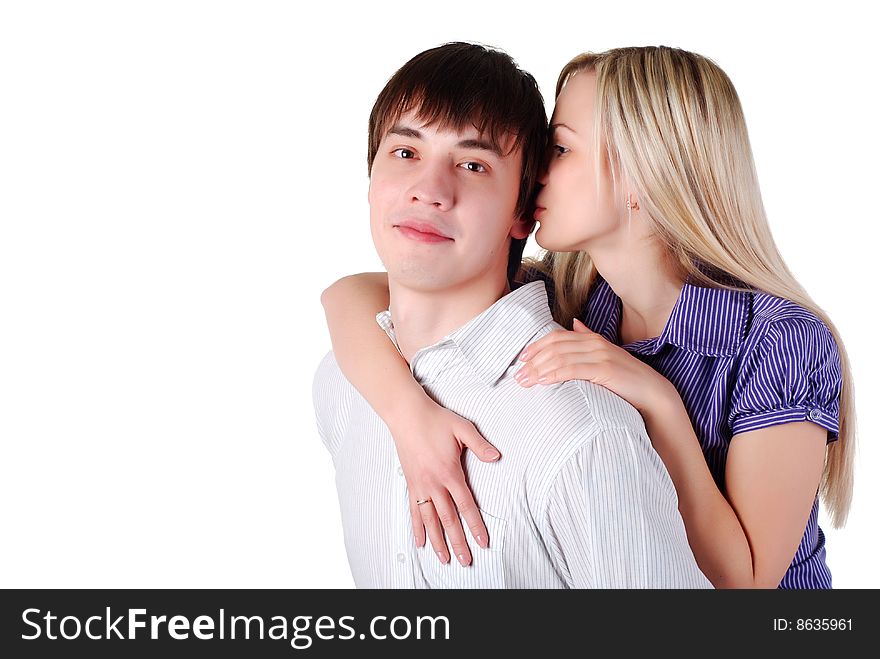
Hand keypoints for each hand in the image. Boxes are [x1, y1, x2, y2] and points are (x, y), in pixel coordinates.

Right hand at [388, 396, 501, 566]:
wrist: (406, 414)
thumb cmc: (434, 420)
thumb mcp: (462, 428)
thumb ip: (480, 445)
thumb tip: (496, 457)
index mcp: (449, 472)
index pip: (466, 506)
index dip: (475, 526)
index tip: (482, 541)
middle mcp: (434, 483)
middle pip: (448, 519)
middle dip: (458, 542)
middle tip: (466, 560)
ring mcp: (420, 485)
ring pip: (430, 520)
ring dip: (438, 541)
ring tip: (444, 559)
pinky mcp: (411, 483)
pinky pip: (414, 511)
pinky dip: (418, 528)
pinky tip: (421, 541)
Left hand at [514, 318, 675, 413]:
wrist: (653, 393)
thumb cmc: (626, 379)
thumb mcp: (606, 354)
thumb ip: (589, 338)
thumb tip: (575, 323)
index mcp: (592, 338)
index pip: (557, 337)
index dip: (537, 346)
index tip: (522, 358)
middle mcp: (594, 343)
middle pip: (554, 347)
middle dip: (533, 360)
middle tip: (518, 375)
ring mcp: (599, 355)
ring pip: (560, 357)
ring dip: (538, 369)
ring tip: (525, 381)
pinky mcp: (603, 369)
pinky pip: (572, 369)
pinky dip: (554, 374)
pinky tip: (542, 381)